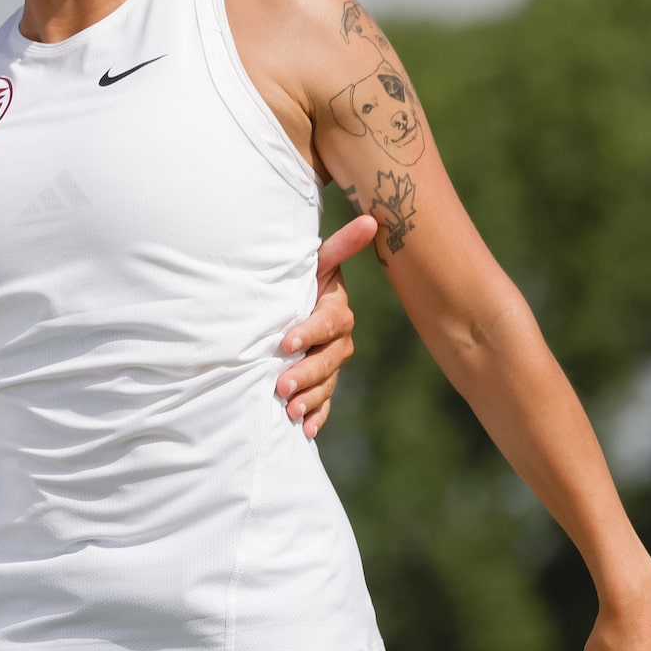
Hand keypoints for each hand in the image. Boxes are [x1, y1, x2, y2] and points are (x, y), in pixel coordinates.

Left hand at [275, 215, 374, 436]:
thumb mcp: (317, 264)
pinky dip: (316, 418)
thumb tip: (370, 219)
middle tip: (280, 388)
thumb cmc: (303, 281)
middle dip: (305, 374)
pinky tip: (305, 431)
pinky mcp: (324, 384)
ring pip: (326, 385)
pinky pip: (325, 404)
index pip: (327, 323)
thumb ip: (340, 247)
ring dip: (309, 400)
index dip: (308, 332)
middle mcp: (339, 340)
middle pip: (328, 360)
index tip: (285, 341)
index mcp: (336, 312)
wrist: (297, 305)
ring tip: (288, 413)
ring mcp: (333, 364)